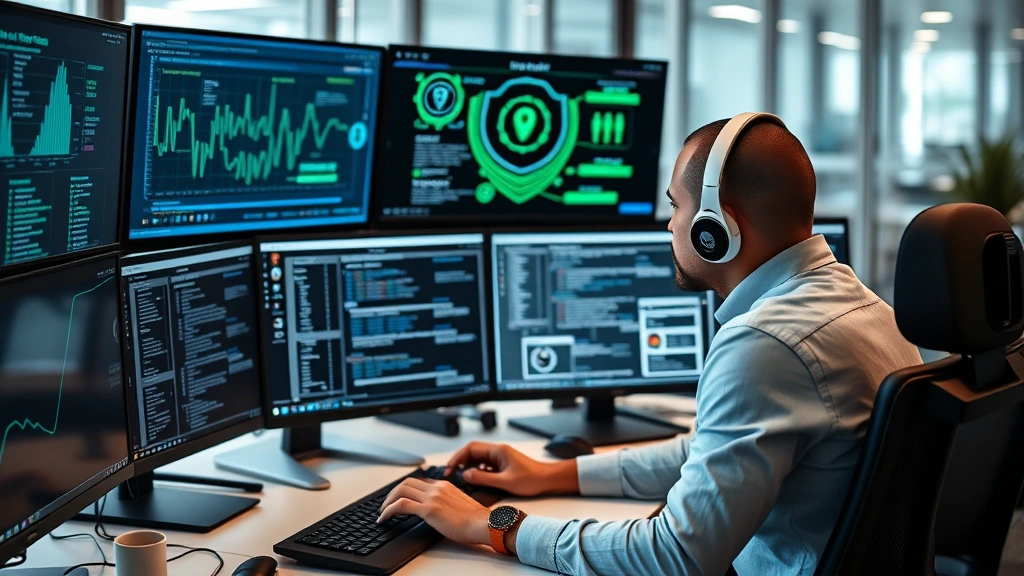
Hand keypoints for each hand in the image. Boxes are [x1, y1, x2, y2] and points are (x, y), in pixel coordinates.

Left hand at [377, 478, 490, 545]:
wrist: (483, 524)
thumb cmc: (475, 519)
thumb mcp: (459, 504)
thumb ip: (447, 502)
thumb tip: (439, 510)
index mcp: (444, 485)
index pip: (419, 482)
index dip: (405, 490)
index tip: (399, 498)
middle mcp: (437, 487)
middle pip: (406, 482)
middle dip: (393, 493)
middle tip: (386, 504)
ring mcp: (432, 497)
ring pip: (401, 491)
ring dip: (387, 501)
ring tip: (383, 512)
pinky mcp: (428, 509)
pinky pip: (401, 505)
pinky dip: (389, 510)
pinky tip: (384, 518)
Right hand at [445, 441, 578, 496]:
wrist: (548, 479)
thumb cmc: (532, 479)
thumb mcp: (505, 481)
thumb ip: (483, 478)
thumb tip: (465, 475)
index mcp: (498, 451)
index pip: (471, 449)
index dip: (457, 457)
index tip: (449, 468)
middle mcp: (498, 451)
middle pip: (473, 451)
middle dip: (460, 460)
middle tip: (450, 472)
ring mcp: (501, 457)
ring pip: (478, 457)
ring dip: (468, 465)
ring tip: (459, 475)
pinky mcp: (503, 464)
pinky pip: (485, 464)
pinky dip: (477, 469)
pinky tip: (475, 478)